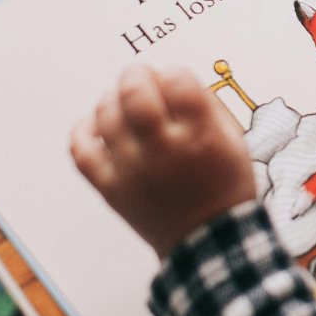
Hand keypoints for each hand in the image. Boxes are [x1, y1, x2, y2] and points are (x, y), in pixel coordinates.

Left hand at [71, 65, 256, 257]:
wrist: (210, 241)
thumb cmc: (224, 186)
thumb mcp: (234, 140)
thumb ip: (205, 104)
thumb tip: (169, 79)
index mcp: (201, 136)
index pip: (175, 79)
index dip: (174, 75)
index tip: (176, 84)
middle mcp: (164, 150)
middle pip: (133, 91)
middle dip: (136, 75)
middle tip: (142, 80)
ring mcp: (132, 170)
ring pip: (105, 115)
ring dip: (113, 99)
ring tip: (125, 105)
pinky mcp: (111, 188)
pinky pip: (81, 151)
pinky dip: (83, 131)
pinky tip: (97, 127)